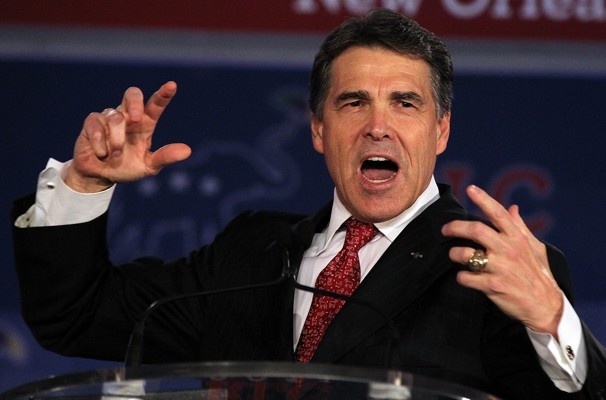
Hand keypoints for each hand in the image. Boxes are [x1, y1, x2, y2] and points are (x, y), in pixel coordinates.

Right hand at [65, 81, 191, 191]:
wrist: (100, 176)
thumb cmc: (127, 167)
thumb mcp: (148, 166)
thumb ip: (165, 157)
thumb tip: (187, 151)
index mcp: (144, 124)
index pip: (155, 105)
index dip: (163, 95)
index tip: (172, 86)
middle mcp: (127, 116)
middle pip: (132, 94)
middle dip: (135, 103)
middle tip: (136, 119)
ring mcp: (108, 117)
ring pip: (115, 118)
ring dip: (116, 140)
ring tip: (115, 155)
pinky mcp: (92, 123)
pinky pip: (97, 127)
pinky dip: (101, 144)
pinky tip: (102, 154)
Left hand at [441, 185, 563, 337]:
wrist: (545, 306)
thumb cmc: (539, 274)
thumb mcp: (535, 248)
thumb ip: (520, 227)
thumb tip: (513, 208)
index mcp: (517, 238)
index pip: (499, 213)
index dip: (483, 199)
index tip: (470, 189)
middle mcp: (508, 249)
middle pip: (475, 230)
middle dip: (455, 227)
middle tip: (445, 230)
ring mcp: (500, 268)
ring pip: (466, 254)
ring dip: (454, 253)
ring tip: (454, 255)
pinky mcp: (493, 286)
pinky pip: (466, 277)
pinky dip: (461, 277)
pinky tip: (464, 277)